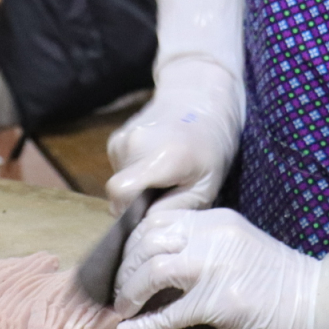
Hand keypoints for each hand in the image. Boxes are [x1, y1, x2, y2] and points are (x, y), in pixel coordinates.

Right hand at [106, 0, 245, 212]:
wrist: (200, 100)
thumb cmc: (212, 147)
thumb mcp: (207, 186)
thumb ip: (176, 210)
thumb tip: (146, 228)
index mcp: (162, 156)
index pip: (121, 193)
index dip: (130, 213)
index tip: (150, 216)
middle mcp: (135, 144)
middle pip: (119, 193)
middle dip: (136, 204)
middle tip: (164, 199)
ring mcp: (122, 139)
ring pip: (119, 182)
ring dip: (137, 189)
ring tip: (164, 179)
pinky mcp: (116, 139)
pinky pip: (119, 170)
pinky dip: (134, 175)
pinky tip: (156, 166)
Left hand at [113, 207, 317, 328]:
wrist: (318, 301)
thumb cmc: (279, 279)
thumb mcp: (238, 245)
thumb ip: (202, 245)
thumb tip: (157, 262)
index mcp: (216, 220)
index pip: (157, 220)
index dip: (131, 242)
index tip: (121, 262)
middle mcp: (213, 236)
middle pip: (148, 242)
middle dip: (124, 268)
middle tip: (116, 289)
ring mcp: (216, 267)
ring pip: (152, 271)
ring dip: (129, 293)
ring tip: (122, 309)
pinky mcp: (221, 302)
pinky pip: (171, 313)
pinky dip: (145, 324)